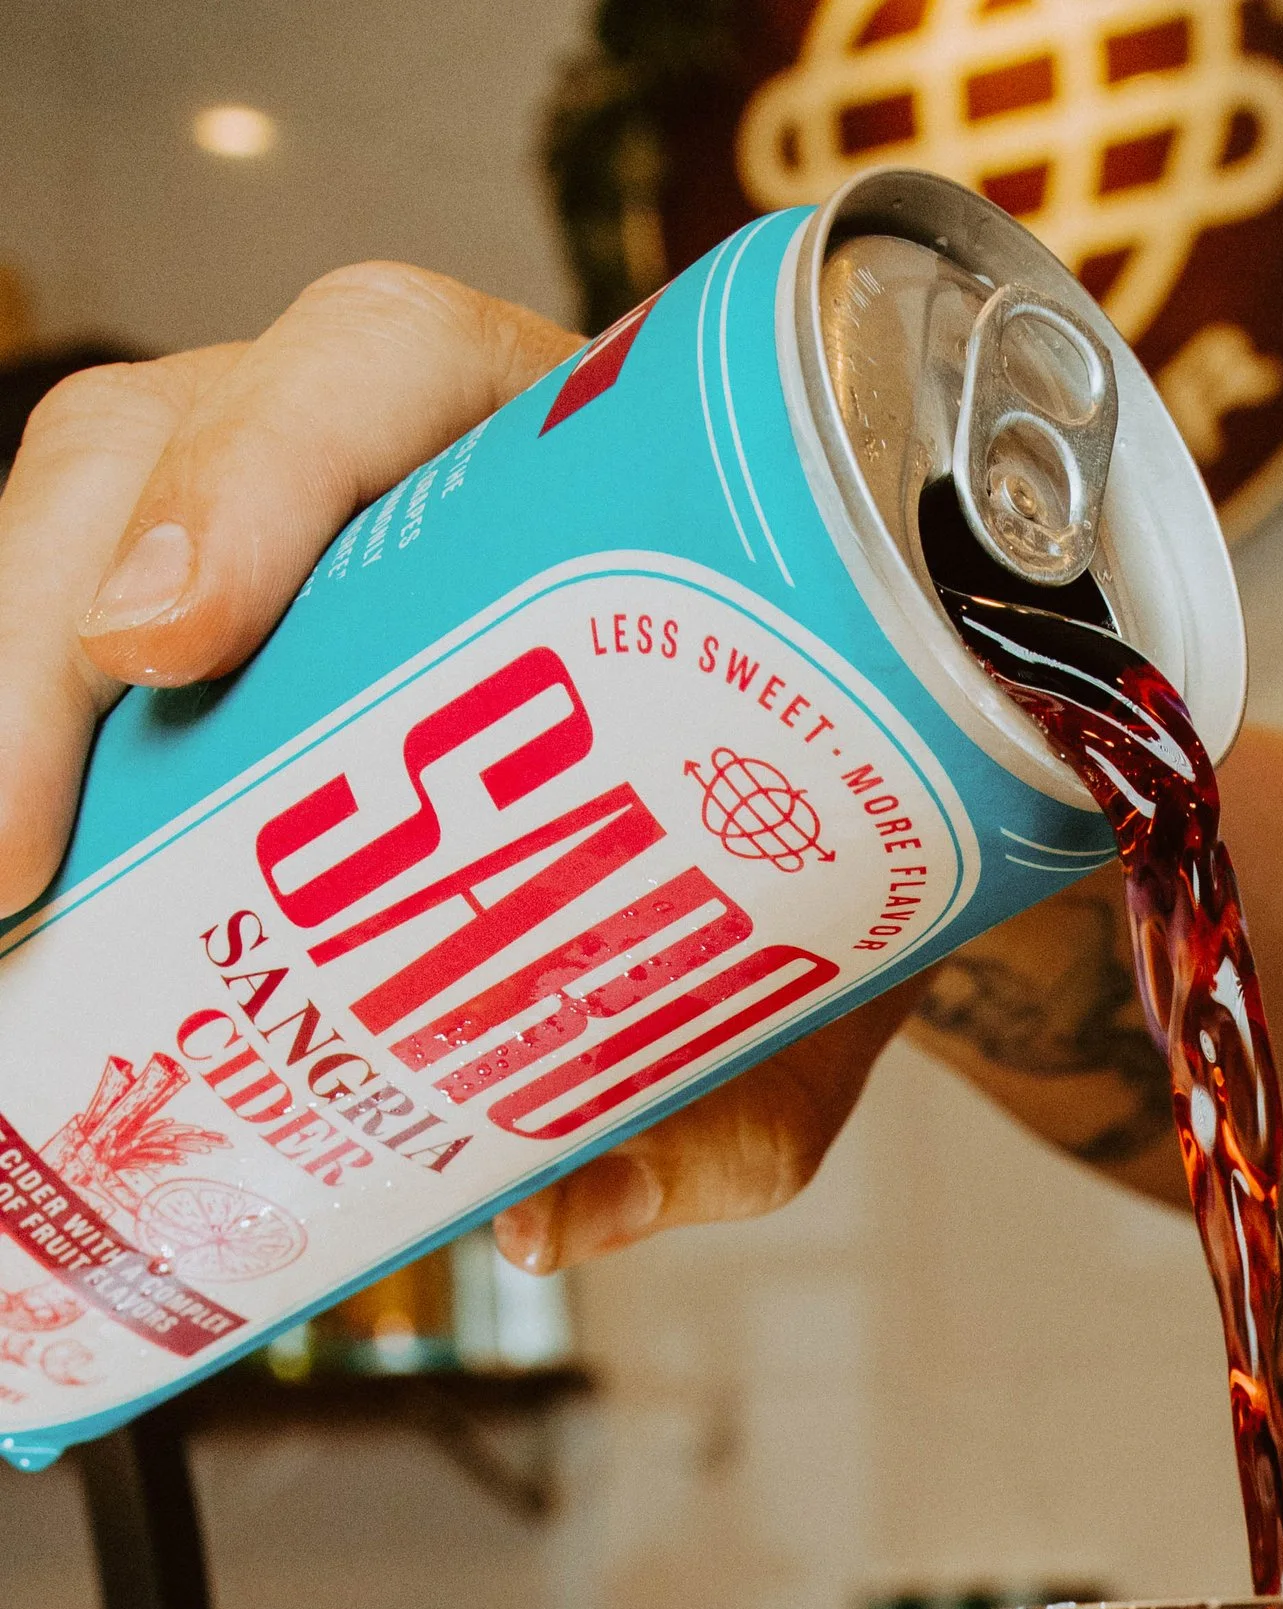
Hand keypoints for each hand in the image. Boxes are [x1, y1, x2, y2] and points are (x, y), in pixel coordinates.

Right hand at [0, 262, 920, 1269]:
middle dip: (48, 621)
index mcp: (585, 462)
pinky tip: (24, 883)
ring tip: (5, 888)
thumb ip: (712, 1115)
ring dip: (8, 688)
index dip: (251, 471)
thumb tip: (548, 1221)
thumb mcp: (798, 997)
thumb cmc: (820, 872)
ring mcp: (303, 531)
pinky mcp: (236, 633)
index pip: (383, 366)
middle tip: (18, 854)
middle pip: (172, 432)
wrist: (851, 856)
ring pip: (94, 517)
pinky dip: (29, 736)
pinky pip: (88, 635)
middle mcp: (418, 461)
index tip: (169, 641)